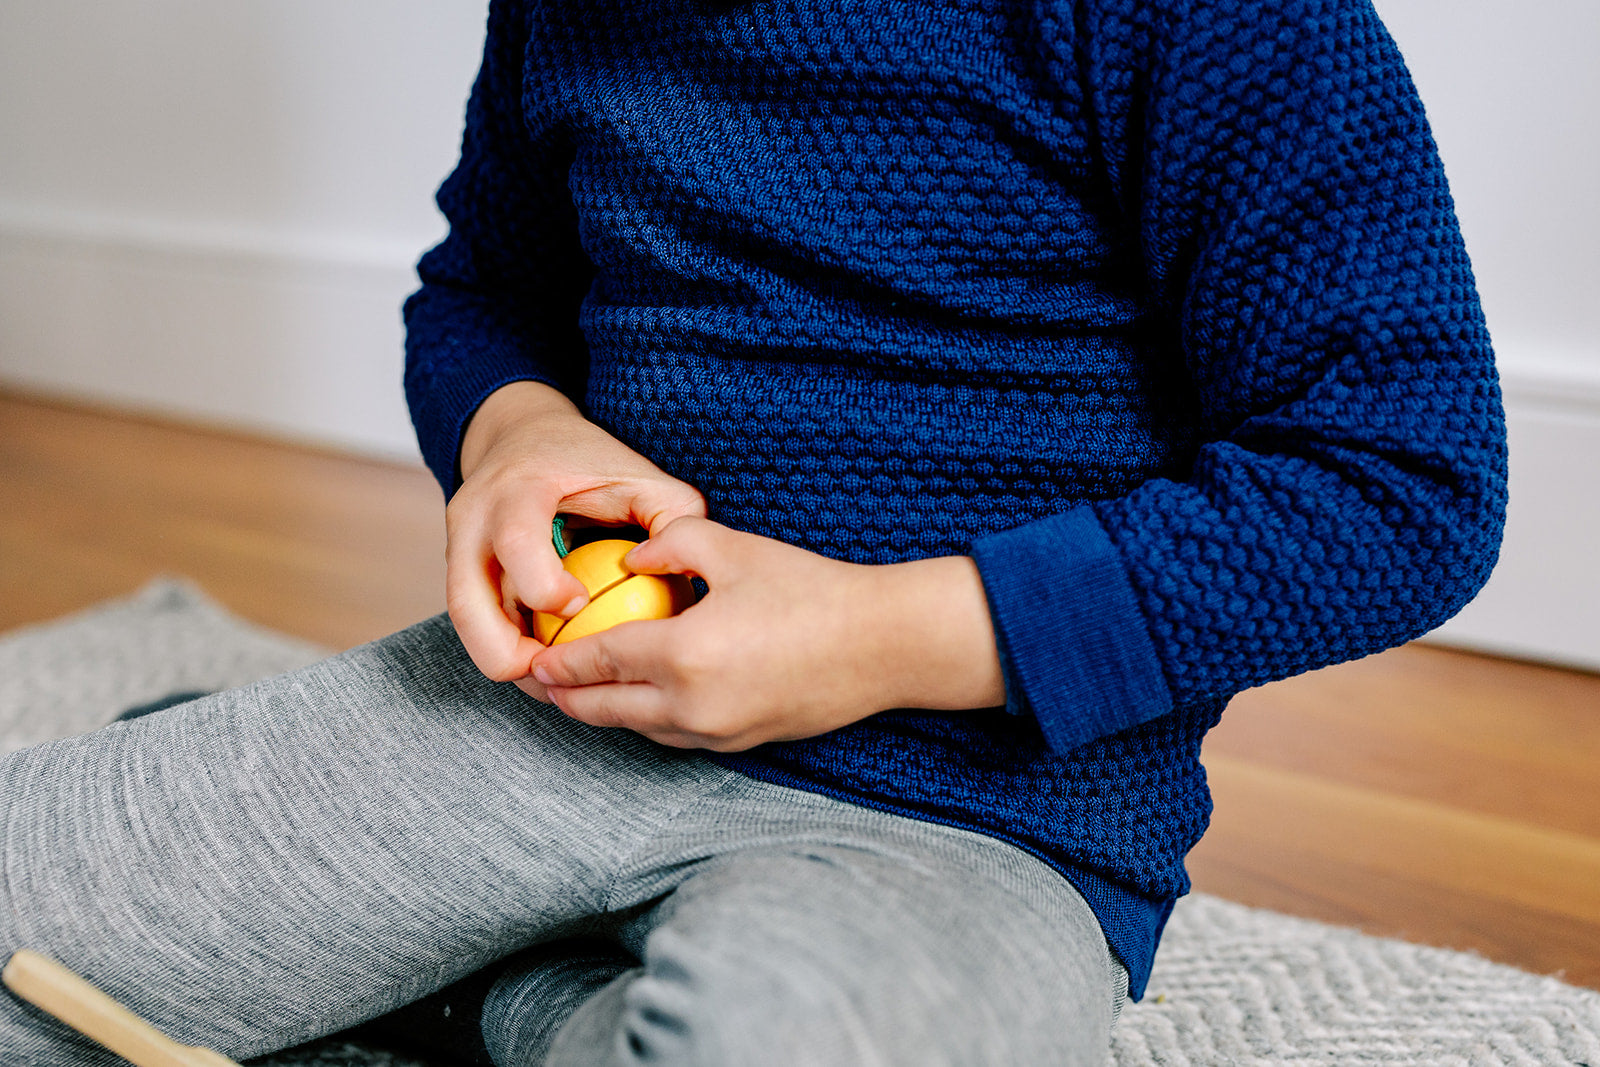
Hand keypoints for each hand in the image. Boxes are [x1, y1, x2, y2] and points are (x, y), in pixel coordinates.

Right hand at [447, 381, 705, 698]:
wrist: (521, 437)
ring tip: (559, 680)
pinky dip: (508, 651)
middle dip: (509, 653)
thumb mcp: (636, 472)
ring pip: (466, 625)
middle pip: (466, 603)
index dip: (542, 585)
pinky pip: (475, 626)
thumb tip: (690, 576)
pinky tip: (550, 664)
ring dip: (509, 662)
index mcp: (518, 489)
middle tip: (561, 675)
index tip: (578, 605)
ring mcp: (459, 549)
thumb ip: (671, 515)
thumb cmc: (587, 459)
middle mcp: (474, 521)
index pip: (515, 541)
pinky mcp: (460, 573)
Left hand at [528, 517, 1006, 750]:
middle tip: (538, 681)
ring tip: (576, 694)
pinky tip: (637, 702)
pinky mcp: (739, 743)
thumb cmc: (811, 590)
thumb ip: (672, 544)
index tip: (534, 653)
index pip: (597, 660)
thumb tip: (633, 558)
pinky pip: (672, 737)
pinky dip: (643, 721)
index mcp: (682, 656)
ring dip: (600, 713)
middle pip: (603, 709)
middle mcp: (690, 707)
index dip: (559, 658)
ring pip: (636, 729)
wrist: (882, 646)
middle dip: (564, 697)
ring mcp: (715, 733)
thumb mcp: (734, 550)